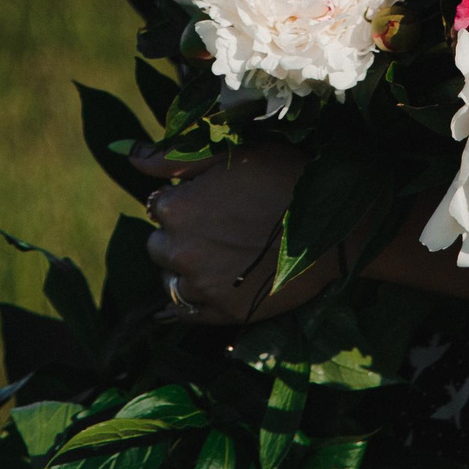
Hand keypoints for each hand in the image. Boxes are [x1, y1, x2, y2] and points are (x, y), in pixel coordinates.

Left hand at [130, 141, 340, 324]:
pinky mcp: (221, 314)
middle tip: (220, 229)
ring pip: (169, 281)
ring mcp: (199, 287)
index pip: (159, 207)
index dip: (186, 201)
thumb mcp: (233, 154)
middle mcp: (179, 251)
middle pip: (159, 247)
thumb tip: (131, 157)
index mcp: (175, 208)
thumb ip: (175, 157)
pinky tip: (218, 285)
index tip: (215, 201)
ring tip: (224, 256)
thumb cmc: (286, 178)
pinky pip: (184, 314)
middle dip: (180, 237)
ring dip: (186, 270)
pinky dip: (193, 301)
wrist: (336, 228)